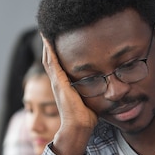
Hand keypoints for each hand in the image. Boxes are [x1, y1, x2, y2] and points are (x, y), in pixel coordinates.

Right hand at [41, 36, 97, 154]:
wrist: (79, 128)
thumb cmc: (87, 116)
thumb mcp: (90, 96)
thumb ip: (93, 88)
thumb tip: (107, 83)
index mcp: (63, 83)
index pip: (57, 62)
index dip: (55, 49)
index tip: (57, 35)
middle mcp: (57, 81)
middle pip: (50, 57)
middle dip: (49, 42)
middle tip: (49, 27)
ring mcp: (56, 82)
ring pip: (48, 57)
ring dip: (47, 42)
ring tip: (46, 27)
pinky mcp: (59, 83)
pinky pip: (52, 63)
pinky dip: (49, 50)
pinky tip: (48, 38)